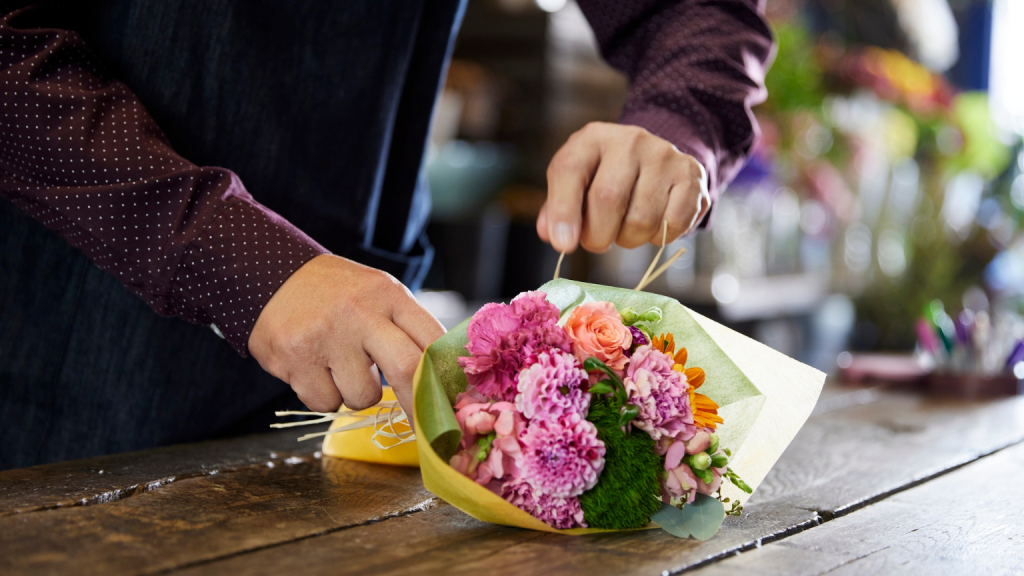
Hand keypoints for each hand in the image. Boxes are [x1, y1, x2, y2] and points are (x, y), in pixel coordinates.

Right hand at [249, 254, 444, 421]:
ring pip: (362, 396)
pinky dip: (323, 395)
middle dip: (417, 404)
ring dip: (357, 394)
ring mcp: (326, 335)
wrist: (272, 275)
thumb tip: (440, 377)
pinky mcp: (295, 358)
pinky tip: (314, 369)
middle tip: (422, 424)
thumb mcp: (378, 294)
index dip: (444, 375)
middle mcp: (359, 312)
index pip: (431, 339)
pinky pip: (325, 403)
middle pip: (406, 369)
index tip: (449, 400)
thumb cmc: (337, 295)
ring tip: (341, 366)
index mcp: (388, 294)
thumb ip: (408, 328)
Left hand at [537, 122, 709, 252]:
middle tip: (596, 243)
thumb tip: (552, 234)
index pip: (569, 170)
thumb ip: (558, 208)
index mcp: (592, 138)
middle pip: (608, 198)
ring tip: (625, 230)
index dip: (563, 211)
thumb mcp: (576, 183)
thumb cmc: (606, 176)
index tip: (564, 244)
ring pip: (641, 219)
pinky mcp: (691, 175)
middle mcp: (629, 140)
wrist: (654, 157)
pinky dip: (657, 238)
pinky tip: (652, 225)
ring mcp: (664, 155)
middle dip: (597, 235)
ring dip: (628, 240)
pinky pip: (672, 225)